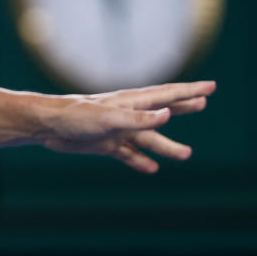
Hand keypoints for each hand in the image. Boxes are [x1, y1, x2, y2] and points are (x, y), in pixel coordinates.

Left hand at [35, 81, 214, 172]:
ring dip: (166, 146)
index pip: (166, 95)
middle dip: (182, 106)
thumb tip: (167, 114)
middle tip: (203, 102)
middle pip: (161, 110)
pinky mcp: (104, 144)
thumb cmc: (74, 116)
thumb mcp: (108, 117)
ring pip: (147, 138)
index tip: (210, 88)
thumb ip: (137, 118)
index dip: (189, 92)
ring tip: (186, 154)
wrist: (46, 126)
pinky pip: (127, 153)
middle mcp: (126, 114)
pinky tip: (150, 168)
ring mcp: (116, 129)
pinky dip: (139, 160)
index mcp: (129, 102)